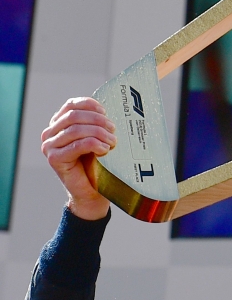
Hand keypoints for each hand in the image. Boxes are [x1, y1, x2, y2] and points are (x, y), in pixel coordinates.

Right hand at [41, 97, 115, 219]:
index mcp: (59, 124)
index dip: (90, 105)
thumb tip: (110, 112)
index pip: (71, 105)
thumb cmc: (97, 166)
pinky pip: (77, 145)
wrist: (91, 194)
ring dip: (99, 133)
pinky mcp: (55, 159)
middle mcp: (50, 133)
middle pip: (74, 116)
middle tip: (114, 130)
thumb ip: (96, 125)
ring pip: (76, 129)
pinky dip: (94, 144)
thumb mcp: (97, 140)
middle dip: (98, 120)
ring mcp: (50, 146)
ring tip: (112, 142)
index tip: (106, 112)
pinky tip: (104, 150)